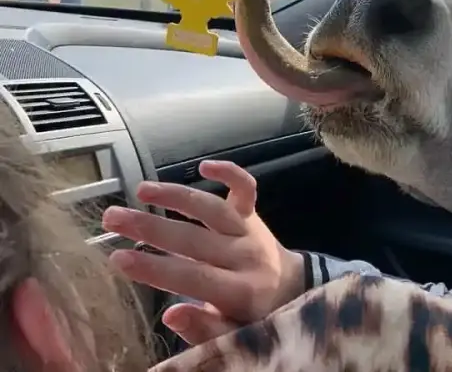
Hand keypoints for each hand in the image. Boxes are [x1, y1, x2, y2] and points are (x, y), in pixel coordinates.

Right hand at [101, 161, 305, 344]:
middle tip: (113, 218)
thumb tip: (172, 315)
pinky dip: (230, 173)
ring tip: (140, 190)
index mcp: (241, 291)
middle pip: (196, 238)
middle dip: (152, 227)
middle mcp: (247, 256)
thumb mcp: (230, 335)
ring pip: (213, 208)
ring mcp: (251, 231)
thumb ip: (203, 328)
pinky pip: (246, 189)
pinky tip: (204, 165)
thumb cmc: (250, 318)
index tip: (118, 258)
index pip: (193, 277)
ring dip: (176, 196)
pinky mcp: (252, 214)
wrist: (290, 290)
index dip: (155, 268)